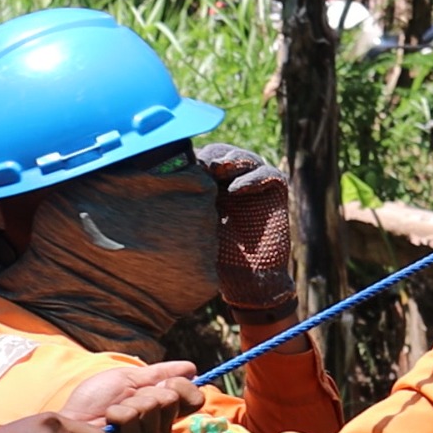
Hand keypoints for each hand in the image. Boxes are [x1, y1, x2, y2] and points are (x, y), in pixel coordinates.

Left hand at [59, 360, 204, 432]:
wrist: (73, 418)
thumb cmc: (96, 399)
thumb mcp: (129, 378)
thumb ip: (160, 373)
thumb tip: (192, 367)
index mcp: (164, 408)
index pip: (195, 398)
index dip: (181, 386)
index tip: (163, 381)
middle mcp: (162, 426)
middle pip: (172, 398)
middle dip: (146, 391)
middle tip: (128, 398)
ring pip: (153, 406)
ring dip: (129, 402)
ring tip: (114, 412)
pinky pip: (133, 417)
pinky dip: (117, 412)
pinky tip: (109, 422)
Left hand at [196, 143, 294, 314]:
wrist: (246, 280)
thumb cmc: (213, 256)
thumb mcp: (194, 227)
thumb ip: (184, 204)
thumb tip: (156, 182)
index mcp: (212, 185)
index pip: (204, 157)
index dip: (195, 157)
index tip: (181, 164)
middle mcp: (234, 180)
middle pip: (224, 153)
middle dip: (213, 156)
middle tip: (201, 164)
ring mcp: (256, 184)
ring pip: (246, 158)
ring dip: (232, 160)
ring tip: (218, 169)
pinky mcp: (276, 192)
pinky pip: (269, 174)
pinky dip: (253, 177)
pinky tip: (237, 189)